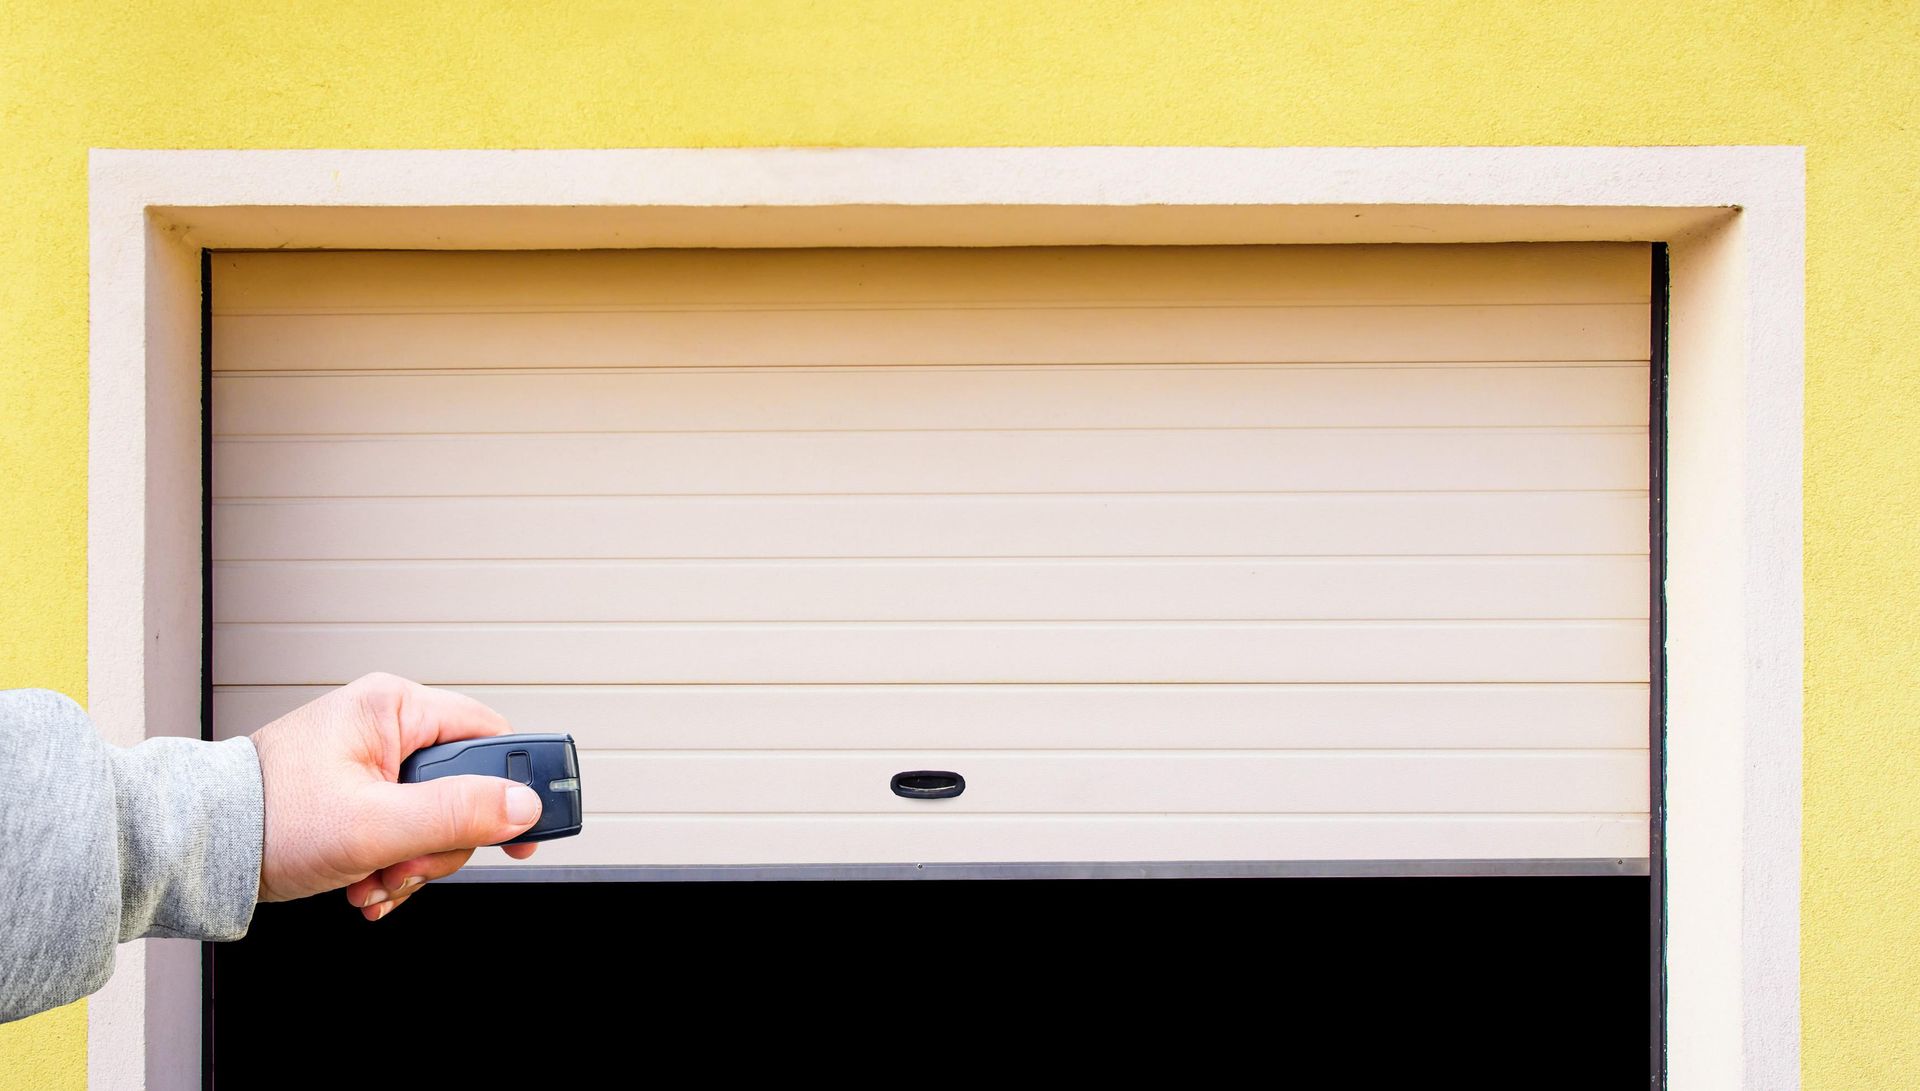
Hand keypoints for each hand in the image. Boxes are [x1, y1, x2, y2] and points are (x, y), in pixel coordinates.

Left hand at [250, 673, 541, 919]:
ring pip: (435, 819)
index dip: (512, 787)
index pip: (489, 736)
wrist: (198, 851)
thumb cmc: (266, 819)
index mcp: (394, 707)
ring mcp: (371, 761)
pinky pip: (405, 831)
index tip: (522, 834)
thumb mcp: (375, 824)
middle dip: (440, 843)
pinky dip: (392, 865)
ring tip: (374, 880)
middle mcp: (386, 726)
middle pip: (463, 788)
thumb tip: (523, 806)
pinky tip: (365, 882)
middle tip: (406, 866)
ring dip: (413, 863)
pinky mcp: (357, 793)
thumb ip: (456, 814)